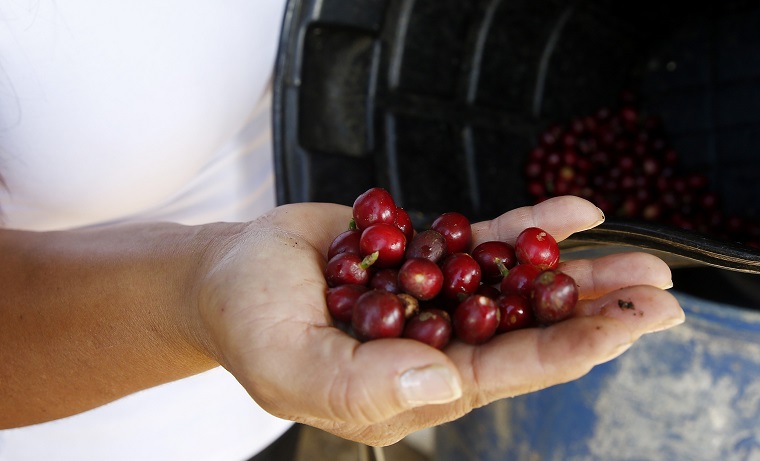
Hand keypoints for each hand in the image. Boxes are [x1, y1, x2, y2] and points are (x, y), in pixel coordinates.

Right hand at [196, 196, 683, 445]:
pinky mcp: (430, 255)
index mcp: (411, 385)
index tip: (617, 332)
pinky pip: (488, 240)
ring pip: (518, 286)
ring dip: (578, 273)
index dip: (559, 353)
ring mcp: (436, 297)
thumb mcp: (290, 364)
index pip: (497, 372)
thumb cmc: (251, 324)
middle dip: (592, 314)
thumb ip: (360, 385)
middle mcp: (435, 344)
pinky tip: (574, 214)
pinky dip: (530, 227)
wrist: (231, 272)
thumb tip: (442, 383)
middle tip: (657, 296)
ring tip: (641, 262)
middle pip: (526, 331)